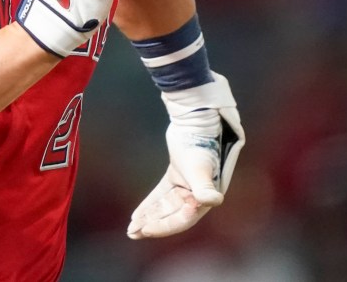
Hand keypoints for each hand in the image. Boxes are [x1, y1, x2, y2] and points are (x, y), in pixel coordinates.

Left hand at [127, 73, 244, 238]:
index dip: (165, 226)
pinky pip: (162, 194)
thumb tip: (213, 200)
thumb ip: (205, 184)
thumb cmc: (202, 139)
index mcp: (206, 195)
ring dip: (150, 216)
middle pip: (173, 215)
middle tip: (132, 232)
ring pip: (166, 206)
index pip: (184, 218)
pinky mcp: (178, 174)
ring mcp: (189, 183)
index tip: (144, 229)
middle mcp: (199, 192)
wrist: (198, 113)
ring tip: (132, 228)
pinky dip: (150, 204)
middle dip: (153, 225)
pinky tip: (137, 214)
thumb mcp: (201, 164)